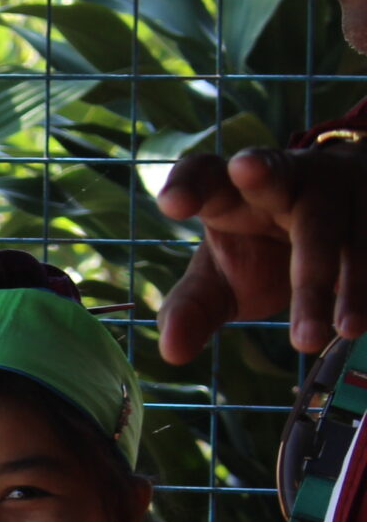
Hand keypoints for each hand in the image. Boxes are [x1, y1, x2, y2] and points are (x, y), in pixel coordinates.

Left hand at [156, 145, 366, 359]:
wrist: (337, 219)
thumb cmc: (258, 248)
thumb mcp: (220, 277)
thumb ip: (193, 309)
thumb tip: (172, 352)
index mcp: (229, 191)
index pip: (203, 175)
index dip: (187, 184)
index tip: (173, 203)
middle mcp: (285, 178)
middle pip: (275, 177)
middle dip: (263, 175)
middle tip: (246, 169)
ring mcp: (339, 188)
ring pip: (335, 229)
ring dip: (338, 280)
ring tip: (333, 333)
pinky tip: (364, 323)